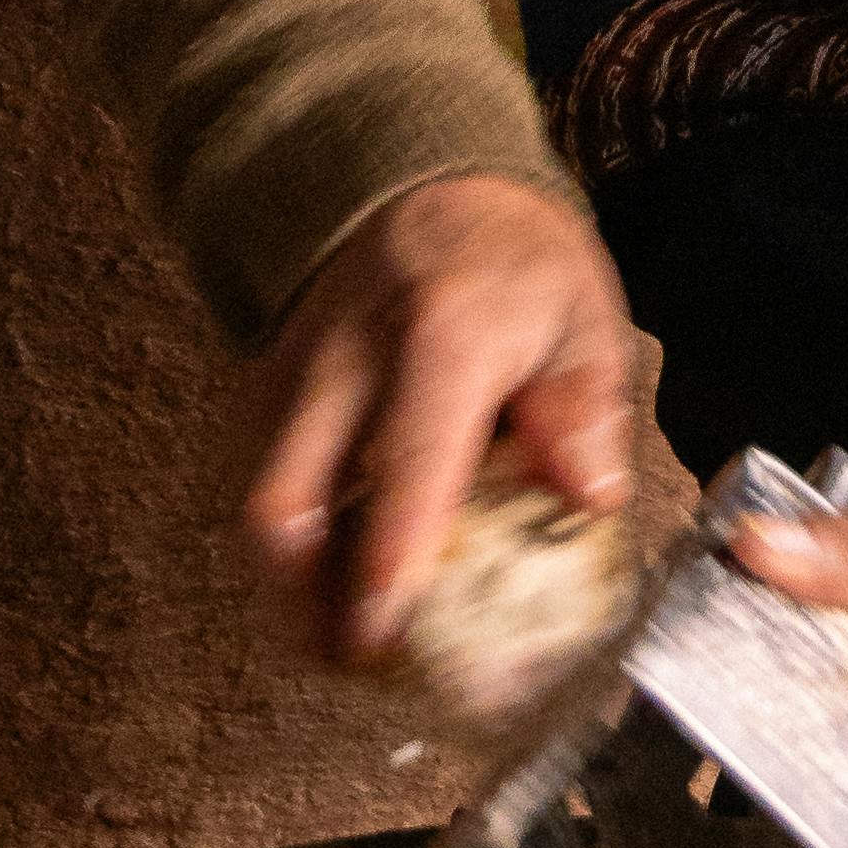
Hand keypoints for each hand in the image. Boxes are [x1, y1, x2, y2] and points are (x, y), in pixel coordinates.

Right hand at [239, 175, 639, 670]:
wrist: (421, 181)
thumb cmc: (515, 267)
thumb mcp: (581, 314)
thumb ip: (585, 408)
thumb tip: (589, 499)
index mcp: (442, 334)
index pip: (405, 460)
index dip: (388, 556)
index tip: (384, 637)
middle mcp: (346, 356)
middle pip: (289, 500)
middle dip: (309, 603)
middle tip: (358, 666)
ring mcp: (292, 372)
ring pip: (260, 505)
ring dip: (292, 589)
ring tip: (343, 645)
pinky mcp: (262, 387)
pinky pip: (257, 483)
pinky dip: (291, 547)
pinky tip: (331, 583)